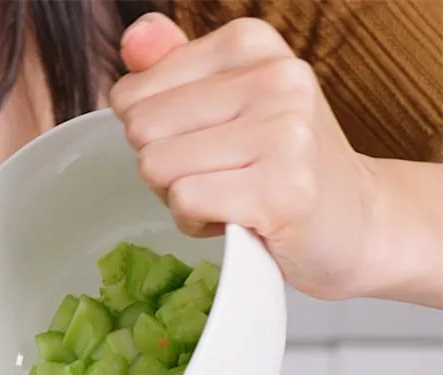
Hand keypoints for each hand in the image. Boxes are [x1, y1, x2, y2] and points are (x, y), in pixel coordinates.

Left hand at [108, 13, 380, 301]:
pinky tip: (236, 218)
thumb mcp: (224, 100)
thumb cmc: (275, 162)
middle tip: (218, 173)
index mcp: (250, 43)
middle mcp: (274, 77)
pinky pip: (184, 201)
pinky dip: (195, 222)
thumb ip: (171, 67)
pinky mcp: (281, 191)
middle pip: (140, 130)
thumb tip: (133, 40)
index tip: (206, 140)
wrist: (354, 219)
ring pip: (156, 167)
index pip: (132, 93)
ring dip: (179, 196)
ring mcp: (284, 133)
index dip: (154, 132)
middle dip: (163, 164)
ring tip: (229, 193)